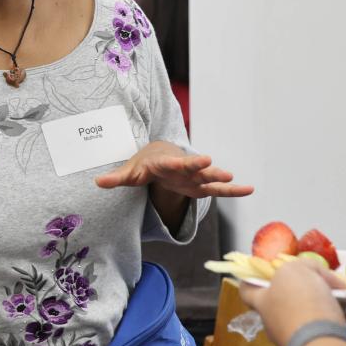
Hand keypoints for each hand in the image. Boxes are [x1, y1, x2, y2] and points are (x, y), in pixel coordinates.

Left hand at [93, 141, 253, 198]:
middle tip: (214, 164)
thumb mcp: (130, 171)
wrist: (158, 155)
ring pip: (209, 178)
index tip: (201, 159)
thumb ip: (116, 178)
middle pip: (194, 168)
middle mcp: (183, 168)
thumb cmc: (144, 164)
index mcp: (166, 163)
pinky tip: (249, 189)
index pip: (175, 163)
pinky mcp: (201, 186)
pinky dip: (233, 190)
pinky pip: (218, 190)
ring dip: (220, 179)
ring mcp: (194, 177)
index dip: (185, 163)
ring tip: (236, 179)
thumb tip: (96, 182)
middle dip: (202, 167)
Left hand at [237, 260, 345, 345]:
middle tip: (327, 275)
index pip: (249, 291)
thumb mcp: (294, 270)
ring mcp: (307, 337)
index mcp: (265, 303)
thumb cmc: (299, 306)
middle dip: (311, 286)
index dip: (252, 278)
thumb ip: (303, 267)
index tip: (261, 269)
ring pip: (324, 311)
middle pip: (293, 299)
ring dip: (340, 297)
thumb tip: (319, 276)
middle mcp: (282, 323)